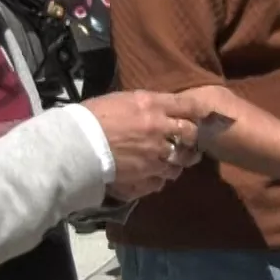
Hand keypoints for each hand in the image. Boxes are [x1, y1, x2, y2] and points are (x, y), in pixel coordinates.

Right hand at [83, 90, 207, 200]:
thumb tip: (159, 107)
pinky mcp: (146, 176)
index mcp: (153, 106)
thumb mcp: (121, 99)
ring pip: (179, 162)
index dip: (199, 112)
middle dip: (191, 139)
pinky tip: (153, 176)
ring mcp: (155, 156)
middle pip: (190, 135)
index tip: (203, 115)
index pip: (188, 106)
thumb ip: (146, 104)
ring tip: (170, 161)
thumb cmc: (93, 117)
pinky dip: (160, 178)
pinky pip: (162, 180)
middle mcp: (160, 130)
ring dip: (177, 162)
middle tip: (187, 142)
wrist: (76, 144)